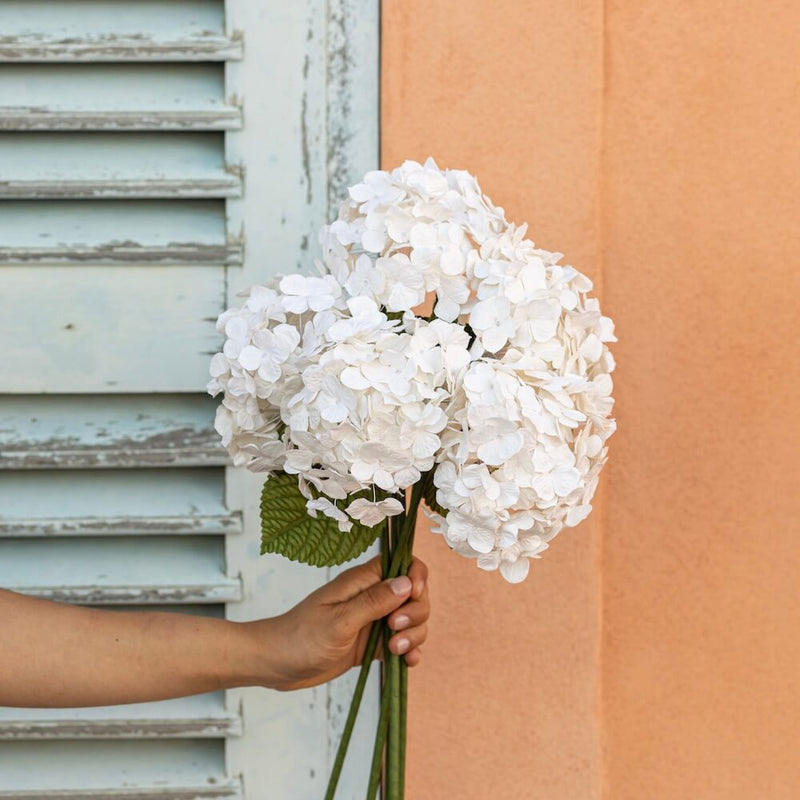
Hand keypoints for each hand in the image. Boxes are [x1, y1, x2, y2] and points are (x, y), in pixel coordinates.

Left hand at [251, 556, 429, 690]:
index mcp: (362, 581)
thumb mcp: (339, 621)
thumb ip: (374, 602)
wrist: (277, 664)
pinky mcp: (372, 643)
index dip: (416, 577)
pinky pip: (402, 642)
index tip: (413, 596)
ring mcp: (373, 620)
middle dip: (416, 612)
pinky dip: (410, 651)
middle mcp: (371, 597)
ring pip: (412, 620)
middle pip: (413, 594)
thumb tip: (407, 582)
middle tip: (394, 629)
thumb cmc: (301, 638)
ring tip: (395, 650)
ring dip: (414, 635)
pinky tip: (406, 662)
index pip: (402, 564)